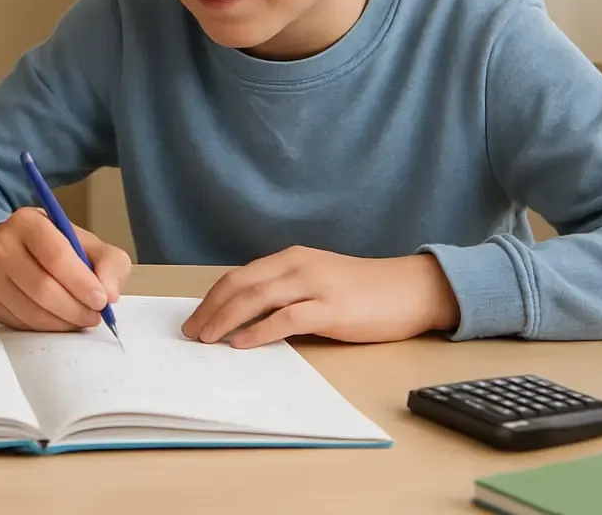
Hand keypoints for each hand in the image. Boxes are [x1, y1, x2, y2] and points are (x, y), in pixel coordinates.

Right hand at [0, 207, 131, 331]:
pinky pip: (20, 323)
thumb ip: (109, 261)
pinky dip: (46, 328)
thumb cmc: (52, 247)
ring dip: (63, 323)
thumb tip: (110, 293)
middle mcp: (1, 246)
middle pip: (42, 288)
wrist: (9, 251)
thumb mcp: (84, 242)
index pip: (56, 256)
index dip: (81, 282)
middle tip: (94, 316)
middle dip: (75, 308)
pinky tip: (59, 320)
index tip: (101, 300)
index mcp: (27, 222)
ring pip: (30, 311)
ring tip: (80, 319)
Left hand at [181, 247, 459, 347]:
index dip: (212, 297)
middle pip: (241, 284)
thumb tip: (246, 316)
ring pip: (257, 298)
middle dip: (211, 309)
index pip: (239, 275)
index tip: (194, 317)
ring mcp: (315, 285)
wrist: (410, 288)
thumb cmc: (363, 289)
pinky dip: (259, 330)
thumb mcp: (317, 281)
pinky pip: (286, 318)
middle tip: (191, 332)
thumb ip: (286, 291)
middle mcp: (298, 266)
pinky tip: (241, 343)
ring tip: (207, 338)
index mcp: (291, 258)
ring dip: (226, 319)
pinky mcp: (332, 309)